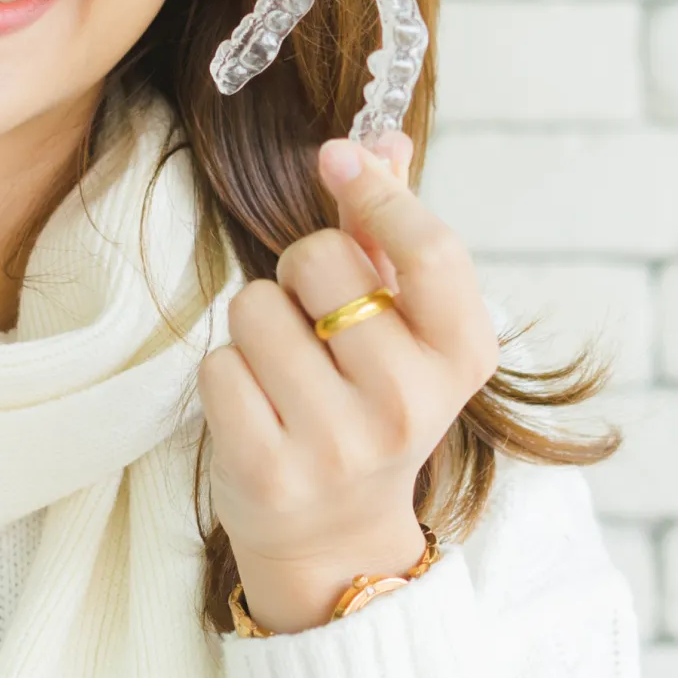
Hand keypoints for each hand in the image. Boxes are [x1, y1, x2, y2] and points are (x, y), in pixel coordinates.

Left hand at [197, 131, 499, 630]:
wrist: (336, 539)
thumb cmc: (368, 405)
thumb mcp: (405, 328)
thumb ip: (392, 231)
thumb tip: (382, 137)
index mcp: (460, 358)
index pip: (431, 250)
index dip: (377, 192)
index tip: (336, 157)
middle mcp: (408, 404)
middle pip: (319, 261)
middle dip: (299, 271)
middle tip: (314, 320)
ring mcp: (337, 444)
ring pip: (254, 307)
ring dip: (255, 325)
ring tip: (285, 371)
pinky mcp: (267, 470)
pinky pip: (217, 364)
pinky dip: (225, 373)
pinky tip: (256, 407)